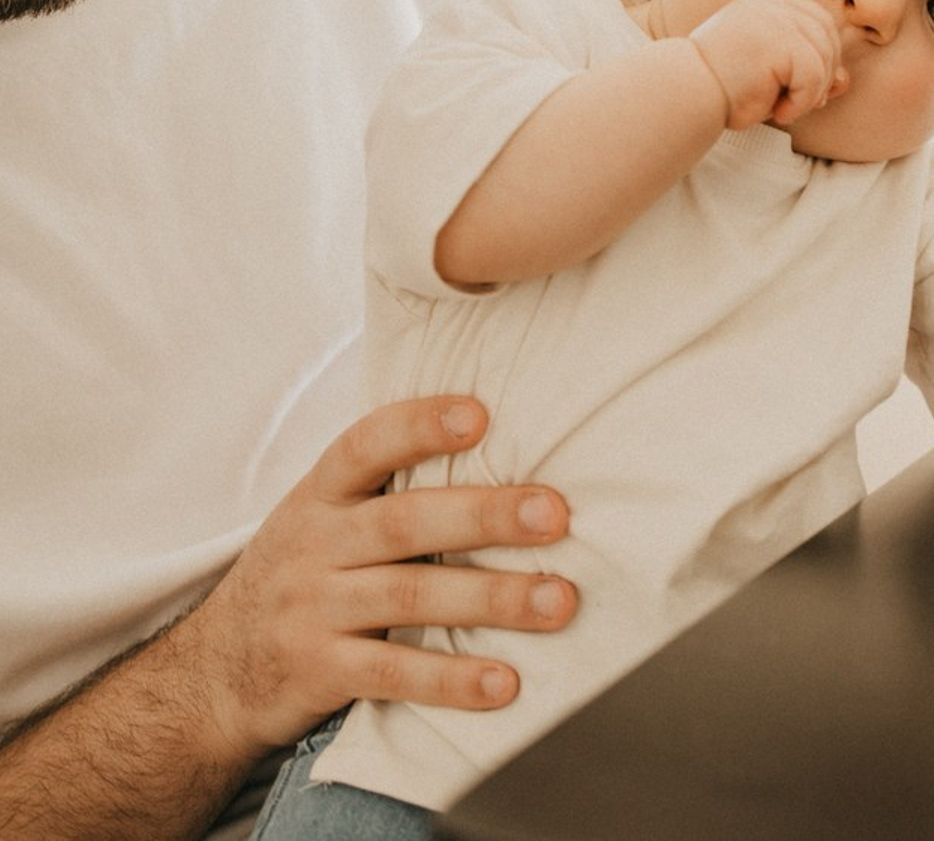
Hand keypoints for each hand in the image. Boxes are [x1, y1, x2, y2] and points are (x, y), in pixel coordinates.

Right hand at [185, 396, 576, 759]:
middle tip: (555, 515)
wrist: (212, 674)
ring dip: (492, 598)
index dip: (421, 425)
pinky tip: (503, 681)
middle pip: (406, 522)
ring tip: (557, 600)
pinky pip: (391, 673)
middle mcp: (315, 543)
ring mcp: (313, 609)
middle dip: (487, 515)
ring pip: (411, 596)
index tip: (481, 415)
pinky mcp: (318, 672)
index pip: (366, 444)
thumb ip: (386, 488)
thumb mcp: (322, 517)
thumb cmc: (301, 574)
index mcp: (321, 494)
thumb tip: (494, 440)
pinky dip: (450, 679)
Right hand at [689, 0, 848, 129]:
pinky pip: (814, 75)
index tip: (803, 90)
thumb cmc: (721, 91)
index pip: (818, 22)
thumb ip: (807, 72)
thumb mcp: (771, 78)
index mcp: (765, 6)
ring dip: (811, 93)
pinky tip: (778, 114)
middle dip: (823, 75)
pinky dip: (803, 102)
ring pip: (824, 58)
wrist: (684, 96)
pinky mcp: (778, 41)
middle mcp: (771, 6)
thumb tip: (844, 80)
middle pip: (828, 36)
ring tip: (784, 110)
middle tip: (797, 104)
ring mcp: (774, 19)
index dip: (822, 56)